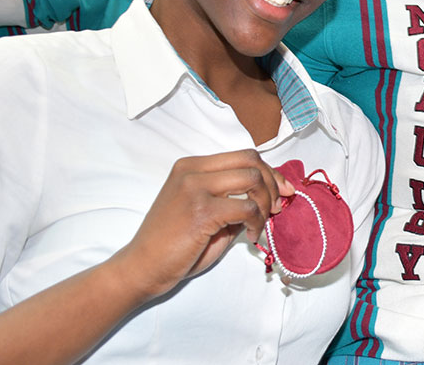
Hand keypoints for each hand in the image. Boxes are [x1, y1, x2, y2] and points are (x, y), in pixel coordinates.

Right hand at [109, 150, 294, 300]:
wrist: (142, 267)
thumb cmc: (173, 244)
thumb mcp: (205, 212)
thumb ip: (232, 199)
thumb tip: (270, 196)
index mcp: (191, 166)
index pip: (243, 156)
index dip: (270, 172)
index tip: (282, 191)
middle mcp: (192, 170)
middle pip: (251, 161)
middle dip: (272, 184)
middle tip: (275, 208)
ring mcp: (195, 188)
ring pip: (252, 179)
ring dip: (264, 204)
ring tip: (259, 224)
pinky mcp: (201, 210)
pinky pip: (246, 208)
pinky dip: (257, 222)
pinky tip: (252, 236)